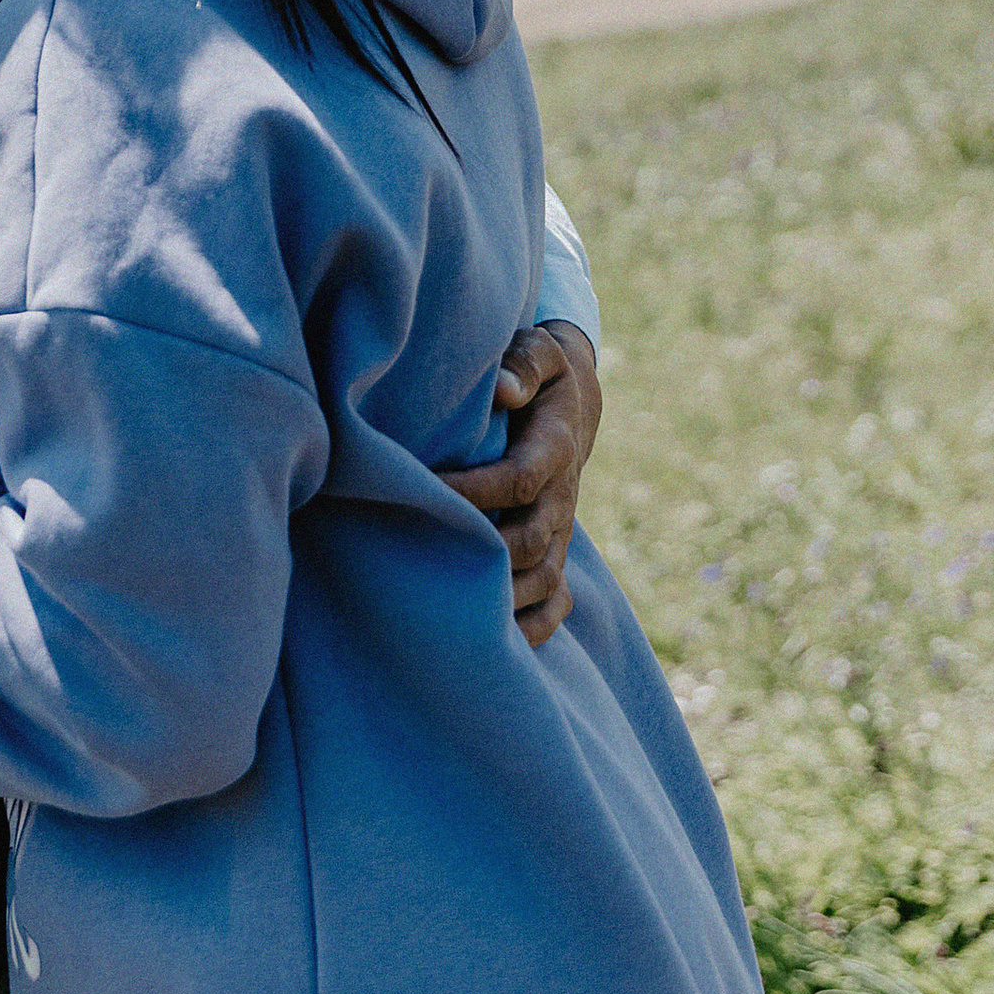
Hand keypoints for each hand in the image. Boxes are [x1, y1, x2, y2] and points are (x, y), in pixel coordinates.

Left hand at [436, 320, 602, 649]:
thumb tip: (503, 390)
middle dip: (483, 555)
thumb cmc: (539, 372)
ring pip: (543, 579)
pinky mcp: (553, 552)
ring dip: (504, 601)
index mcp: (555, 447)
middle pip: (530, 540)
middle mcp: (561, 497)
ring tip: (451, 615)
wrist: (570, 402)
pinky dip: (532, 627)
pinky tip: (493, 642)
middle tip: (423, 561)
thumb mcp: (541, 350)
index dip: (474, 492)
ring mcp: (559, 530)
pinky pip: (555, 603)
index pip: (519, 479)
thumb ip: (524, 362)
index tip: (425, 490)